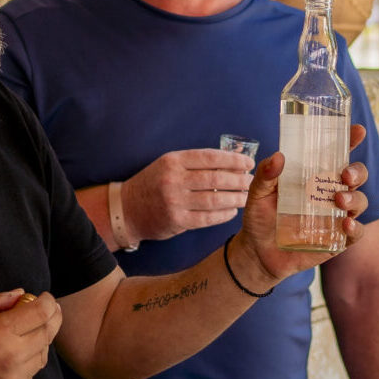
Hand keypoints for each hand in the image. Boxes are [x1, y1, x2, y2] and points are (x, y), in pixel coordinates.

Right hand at [0, 290, 61, 378]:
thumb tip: (20, 294)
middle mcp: (11, 358)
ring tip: (25, 335)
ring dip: (39, 343)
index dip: (48, 302)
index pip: (41, 313)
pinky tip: (9, 360)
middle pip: (48, 334)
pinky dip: (26, 366)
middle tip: (49, 312)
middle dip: (52, 319)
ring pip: (41, 358)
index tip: (46, 298)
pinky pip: (29, 378)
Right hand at [121, 149, 257, 245]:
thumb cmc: (153, 183)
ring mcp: (174, 201)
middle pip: (215, 179)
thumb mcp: (169, 164)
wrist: (127, 208)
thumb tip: (231, 160)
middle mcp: (173, 179)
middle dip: (238, 180)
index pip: (210, 157)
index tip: (248, 163)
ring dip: (234, 198)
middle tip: (251, 181)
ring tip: (246, 197)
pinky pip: (206, 218)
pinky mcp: (176, 220)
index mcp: (173, 161)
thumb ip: (195, 163)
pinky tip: (232, 212)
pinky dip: (223, 215)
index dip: (233, 160)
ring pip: (213, 200)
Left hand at [238, 123, 371, 282]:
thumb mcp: (257, 193)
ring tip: (339, 200)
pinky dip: (355, 228)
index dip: (350, 140)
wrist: (257, 253)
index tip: (358, 131)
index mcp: (313, 175)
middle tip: (345, 174)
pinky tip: (345, 224)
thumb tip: (279, 156)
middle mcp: (329, 193)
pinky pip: (355, 232)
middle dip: (357, 171)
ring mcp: (335, 216)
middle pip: (356, 176)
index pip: (336, 154)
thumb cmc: (260, 217)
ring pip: (360, 201)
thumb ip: (265, 174)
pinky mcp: (337, 240)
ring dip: (355, 198)